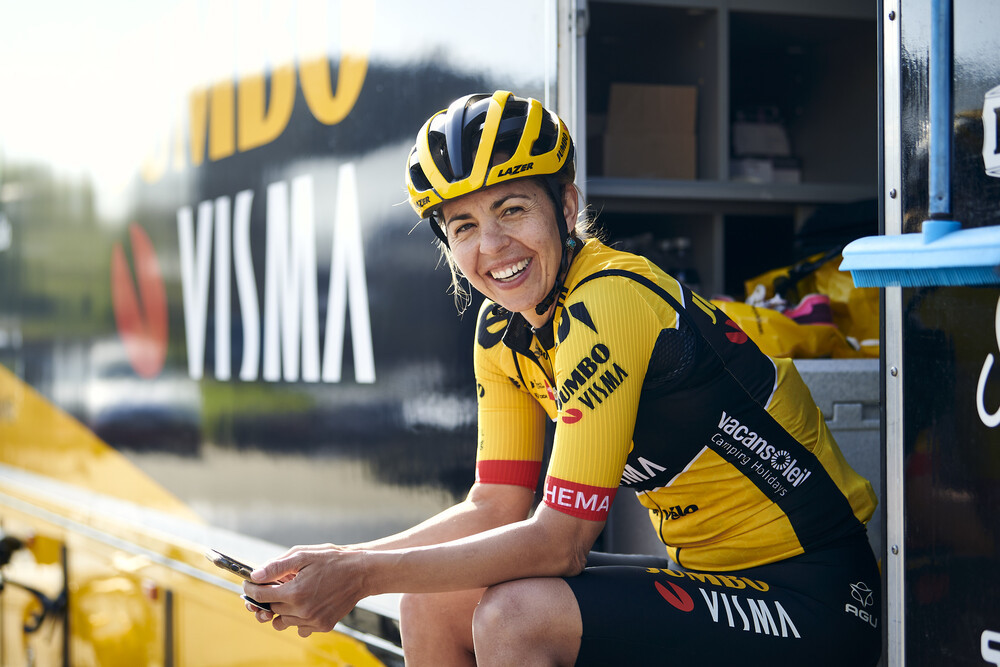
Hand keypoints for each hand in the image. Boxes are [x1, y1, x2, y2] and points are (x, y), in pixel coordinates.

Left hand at [243, 544, 367, 636]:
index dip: (250, 589)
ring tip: (290, 596)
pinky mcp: (323, 626)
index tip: (248, 583)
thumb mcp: (303, 555)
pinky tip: (304, 604)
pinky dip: (298, 618)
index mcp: (295, 592)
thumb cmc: (333, 560)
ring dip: (282, 610)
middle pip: (270, 609)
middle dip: (266, 597)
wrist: (361, 572)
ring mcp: (313, 621)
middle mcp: (302, 610)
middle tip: (271, 586)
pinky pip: (300, 628)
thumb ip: (277, 566)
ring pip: (283, 621)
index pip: (260, 596)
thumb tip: (255, 576)